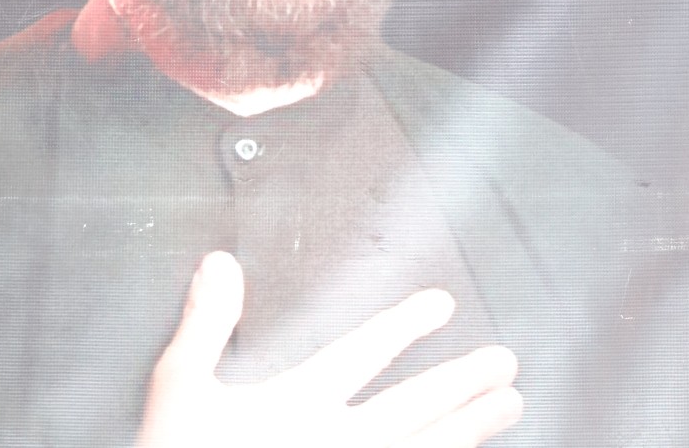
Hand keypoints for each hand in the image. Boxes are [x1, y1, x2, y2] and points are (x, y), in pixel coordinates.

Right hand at [138, 253, 522, 447]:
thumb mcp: (176, 398)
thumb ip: (204, 328)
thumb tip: (221, 260)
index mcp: (297, 406)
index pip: (363, 354)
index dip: (405, 326)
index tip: (442, 304)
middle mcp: (337, 444)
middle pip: (414, 406)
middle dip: (462, 380)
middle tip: (508, 361)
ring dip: (471, 428)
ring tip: (512, 406)